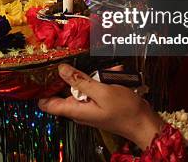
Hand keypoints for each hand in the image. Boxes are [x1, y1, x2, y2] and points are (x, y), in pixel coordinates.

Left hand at [38, 64, 162, 148]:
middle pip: (66, 89)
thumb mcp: (102, 91)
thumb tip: (61, 70)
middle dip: (75, 74)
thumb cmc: (125, 111)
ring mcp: (89, 105)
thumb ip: (80, 81)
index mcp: (75, 110)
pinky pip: (96, 87)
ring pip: (83, 85)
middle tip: (84, 64)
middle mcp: (79, 109)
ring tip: (110, 72)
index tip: (42, 73)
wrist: (145, 123)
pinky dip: (104, 80)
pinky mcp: (99, 102)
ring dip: (95, 76)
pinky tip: (116, 75)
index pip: (47, 104)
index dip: (42, 89)